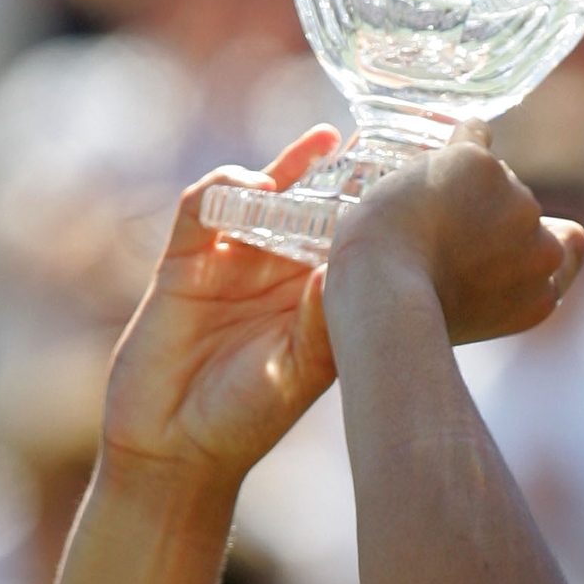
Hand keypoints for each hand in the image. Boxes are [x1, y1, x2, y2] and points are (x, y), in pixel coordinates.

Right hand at [100, 127, 346, 492]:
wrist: (174, 449)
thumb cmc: (248, 419)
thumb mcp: (301, 368)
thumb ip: (323, 319)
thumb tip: (346, 265)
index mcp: (312, 295)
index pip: (347, 232)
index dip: (372, 200)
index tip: (409, 170)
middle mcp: (275, 272)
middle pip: (309, 200)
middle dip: (339, 167)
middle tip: (373, 135)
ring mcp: (229, 263)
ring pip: (260, 193)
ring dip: (290, 165)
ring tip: (324, 145)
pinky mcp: (182, 265)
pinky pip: (200, 210)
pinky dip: (221, 187)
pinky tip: (249, 182)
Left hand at [326, 122, 583, 346]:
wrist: (377, 291)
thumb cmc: (403, 313)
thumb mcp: (465, 313)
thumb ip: (495, 280)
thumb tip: (526, 230)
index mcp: (538, 298)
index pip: (570, 245)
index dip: (548, 231)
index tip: (518, 233)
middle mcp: (541, 252)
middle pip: (519, 209)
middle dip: (483, 213)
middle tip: (431, 239)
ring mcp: (517, 205)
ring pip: (494, 176)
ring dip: (462, 188)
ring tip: (413, 223)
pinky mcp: (482, 168)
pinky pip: (473, 136)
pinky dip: (455, 145)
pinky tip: (429, 167)